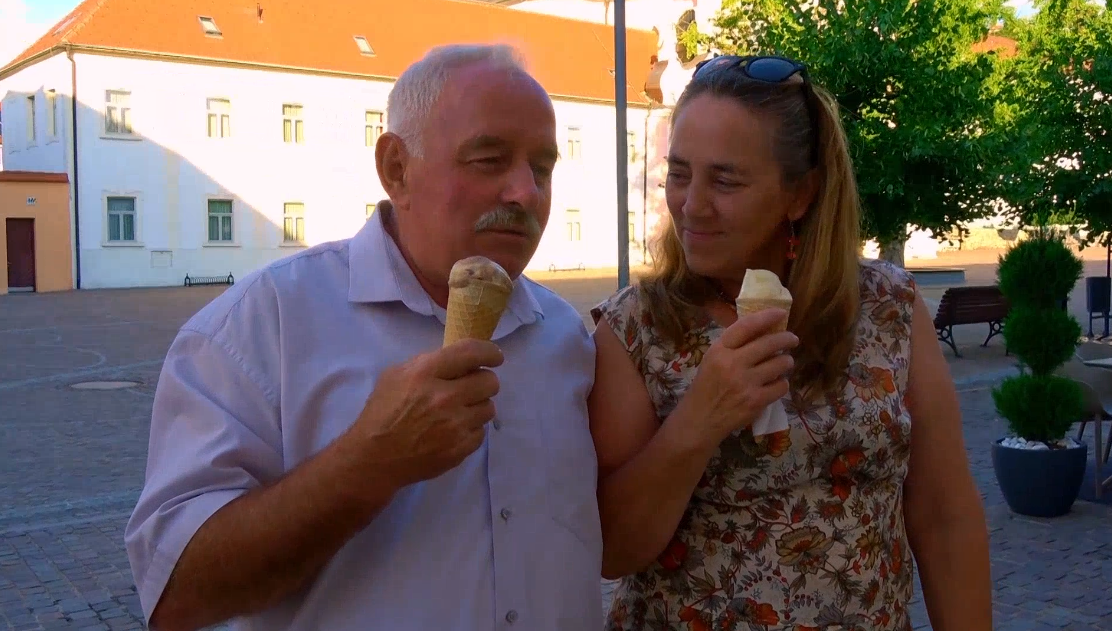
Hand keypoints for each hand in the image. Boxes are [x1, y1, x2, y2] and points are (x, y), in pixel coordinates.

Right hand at [350, 339, 504, 487]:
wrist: (374, 458)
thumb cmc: (382, 412)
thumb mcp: (396, 375)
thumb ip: (428, 363)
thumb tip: (458, 361)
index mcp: (425, 373)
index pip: (471, 353)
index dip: (489, 352)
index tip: (495, 356)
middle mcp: (444, 397)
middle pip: (489, 381)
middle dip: (483, 381)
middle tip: (472, 387)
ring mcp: (454, 426)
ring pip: (489, 407)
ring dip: (477, 406)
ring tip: (459, 411)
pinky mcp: (459, 449)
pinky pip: (481, 432)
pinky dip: (470, 430)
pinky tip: (453, 430)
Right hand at [681, 308, 797, 447]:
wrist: (701, 419)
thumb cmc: (706, 386)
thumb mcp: (712, 359)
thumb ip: (733, 345)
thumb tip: (763, 330)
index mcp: (720, 350)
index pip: (747, 326)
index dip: (767, 316)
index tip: (780, 313)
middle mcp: (733, 364)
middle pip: (769, 343)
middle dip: (787, 338)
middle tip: (792, 339)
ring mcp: (746, 383)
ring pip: (780, 364)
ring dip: (787, 361)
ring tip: (785, 362)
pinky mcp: (756, 401)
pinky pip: (781, 386)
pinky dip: (782, 383)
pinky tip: (776, 383)